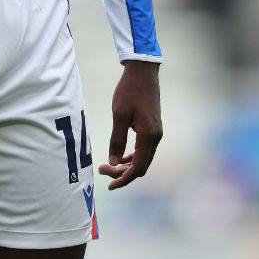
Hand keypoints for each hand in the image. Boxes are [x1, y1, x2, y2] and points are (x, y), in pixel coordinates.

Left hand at [98, 60, 161, 189]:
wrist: (143, 72)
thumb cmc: (129, 91)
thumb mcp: (119, 115)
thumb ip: (116, 139)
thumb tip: (113, 162)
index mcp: (148, 136)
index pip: (138, 167)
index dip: (124, 179)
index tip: (109, 185)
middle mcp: (156, 137)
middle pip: (141, 166)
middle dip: (122, 173)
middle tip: (102, 170)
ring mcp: (156, 133)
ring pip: (143, 158)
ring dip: (126, 165)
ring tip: (108, 165)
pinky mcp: (153, 128)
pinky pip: (144, 149)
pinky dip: (132, 156)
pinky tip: (119, 155)